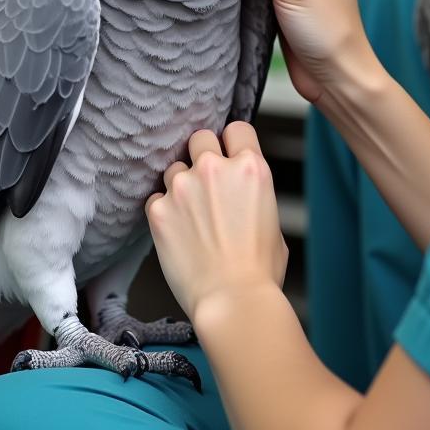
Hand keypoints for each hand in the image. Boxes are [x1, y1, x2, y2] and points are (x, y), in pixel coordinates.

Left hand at [145, 122, 287, 321]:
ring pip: (175, 168)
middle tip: (206, 183)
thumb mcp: (274, 221)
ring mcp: (184, 187)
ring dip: (181, 185)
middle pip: (201, 138)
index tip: (229, 155)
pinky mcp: (158, 209)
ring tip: (190, 216)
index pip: (237, 129)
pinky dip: (164, 211)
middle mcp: (216, 169)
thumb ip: (255, 196)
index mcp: (251, 168)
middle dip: (202, 156)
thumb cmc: (259, 270)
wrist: (232, 300)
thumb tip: (243, 198)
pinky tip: (177, 232)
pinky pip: (156, 198)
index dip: (233, 143)